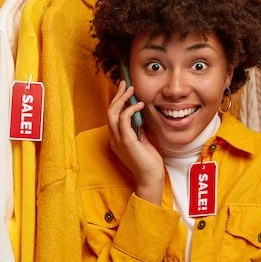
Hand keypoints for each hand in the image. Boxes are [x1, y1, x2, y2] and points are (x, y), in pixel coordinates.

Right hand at [107, 80, 164, 204]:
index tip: (126, 90)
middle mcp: (114, 138)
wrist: (150, 178)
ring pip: (112, 113)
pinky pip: (123, 120)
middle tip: (126, 84)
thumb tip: (140, 115)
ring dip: (121, 99)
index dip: (118, 101)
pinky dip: (130, 109)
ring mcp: (118, 140)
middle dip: (117, 96)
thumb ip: (138, 129)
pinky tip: (139, 105)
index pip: (113, 116)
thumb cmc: (149, 162)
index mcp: (117, 139)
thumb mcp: (143, 141)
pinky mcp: (126, 142)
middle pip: (110, 111)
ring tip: (132, 90)